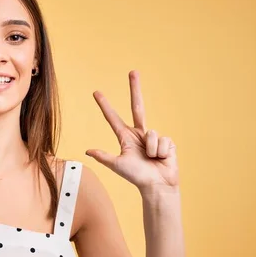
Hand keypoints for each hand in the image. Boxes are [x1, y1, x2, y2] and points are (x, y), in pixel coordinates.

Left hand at [85, 70, 178, 192]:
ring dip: (151, 150)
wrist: (157, 185)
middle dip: (135, 88)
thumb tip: (88, 151)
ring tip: (152, 159)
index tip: (96, 92)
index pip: (112, 118)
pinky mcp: (167, 141)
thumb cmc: (137, 176)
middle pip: (137, 106)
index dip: (105, 105)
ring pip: (152, 133)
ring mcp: (154, 136)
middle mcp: (139, 133)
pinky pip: (162, 140)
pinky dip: (161, 152)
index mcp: (125, 137)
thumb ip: (104, 157)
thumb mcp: (118, 165)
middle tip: (133, 71)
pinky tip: (162, 158)